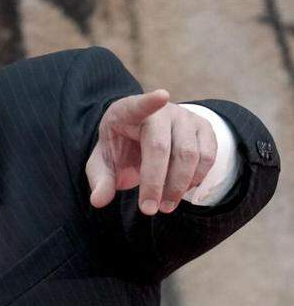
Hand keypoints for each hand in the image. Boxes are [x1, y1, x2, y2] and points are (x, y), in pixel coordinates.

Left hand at [86, 90, 217, 214]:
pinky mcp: (204, 128)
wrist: (146, 134)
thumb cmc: (121, 147)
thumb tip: (98, 201)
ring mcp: (185, 117)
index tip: (161, 96)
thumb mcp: (103, 161)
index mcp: (127, 111)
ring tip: (164, 207)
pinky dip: (195, 178)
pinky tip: (180, 190)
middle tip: (149, 210)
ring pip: (190, 154)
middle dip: (155, 182)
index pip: (138, 105)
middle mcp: (160, 111)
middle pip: (161, 146)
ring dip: (178, 186)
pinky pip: (207, 156)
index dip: (149, 101)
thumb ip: (100, 179)